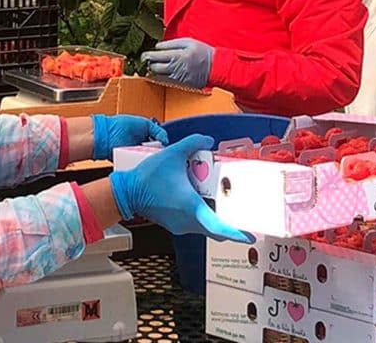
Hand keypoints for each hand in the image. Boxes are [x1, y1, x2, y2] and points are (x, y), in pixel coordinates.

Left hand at [92, 114, 168, 160]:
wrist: (105, 134)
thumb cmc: (121, 125)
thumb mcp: (144, 123)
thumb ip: (157, 130)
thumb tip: (166, 139)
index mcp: (144, 136)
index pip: (158, 144)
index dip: (163, 147)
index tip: (167, 149)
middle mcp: (140, 146)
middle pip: (153, 153)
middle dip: (157, 154)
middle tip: (159, 154)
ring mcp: (133, 154)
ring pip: (146, 161)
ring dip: (149, 160)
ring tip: (151, 159)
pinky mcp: (127, 162)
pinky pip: (136, 166)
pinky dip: (140, 166)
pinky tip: (143, 165)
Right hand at [109, 135, 254, 243]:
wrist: (127, 192)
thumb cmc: (147, 177)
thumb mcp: (173, 153)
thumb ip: (193, 142)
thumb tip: (208, 140)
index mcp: (191, 206)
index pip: (218, 226)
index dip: (235, 233)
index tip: (248, 235)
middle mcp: (188, 220)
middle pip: (216, 230)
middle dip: (231, 226)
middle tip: (242, 218)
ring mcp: (181, 225)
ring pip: (206, 228)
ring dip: (216, 220)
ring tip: (224, 205)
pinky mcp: (175, 225)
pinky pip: (195, 225)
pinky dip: (203, 217)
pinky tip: (202, 201)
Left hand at [141, 38, 213, 88]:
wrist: (216, 67)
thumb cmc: (203, 52)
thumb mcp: (188, 42)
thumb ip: (171, 44)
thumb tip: (158, 46)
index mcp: (177, 56)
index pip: (155, 57)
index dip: (147, 56)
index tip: (144, 54)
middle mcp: (175, 68)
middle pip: (154, 68)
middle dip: (149, 63)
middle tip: (147, 59)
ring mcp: (177, 77)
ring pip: (159, 76)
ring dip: (154, 70)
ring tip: (155, 64)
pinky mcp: (180, 83)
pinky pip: (166, 80)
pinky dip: (162, 75)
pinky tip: (164, 70)